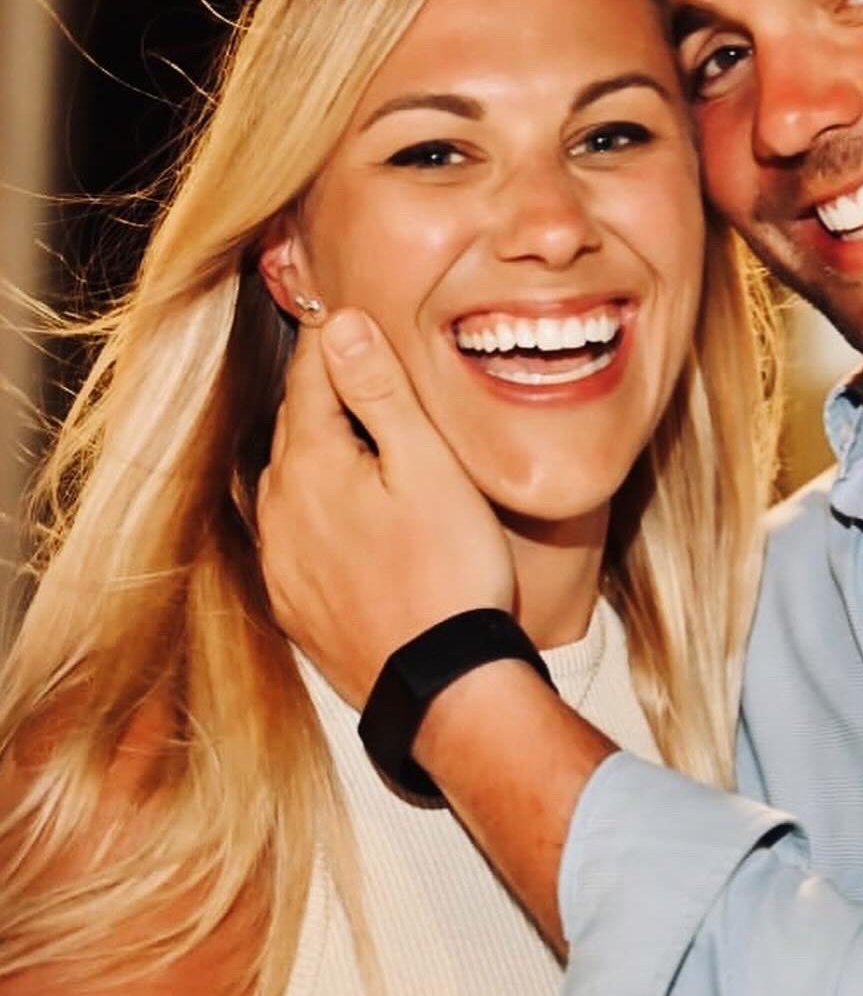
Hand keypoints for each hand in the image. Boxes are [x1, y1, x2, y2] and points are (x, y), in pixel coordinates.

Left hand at [258, 309, 515, 708]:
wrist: (441, 685)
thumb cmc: (449, 571)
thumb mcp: (428, 466)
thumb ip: (381, 392)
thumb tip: (339, 324)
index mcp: (310, 463)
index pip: (312, 374)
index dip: (335, 338)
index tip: (348, 310)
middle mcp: (279, 507)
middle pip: (298, 425)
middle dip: (328, 391)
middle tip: (362, 365)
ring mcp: (281, 559)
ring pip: (292, 479)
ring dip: (321, 452)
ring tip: (362, 439)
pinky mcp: (294, 601)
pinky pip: (295, 533)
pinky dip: (318, 508)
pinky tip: (349, 514)